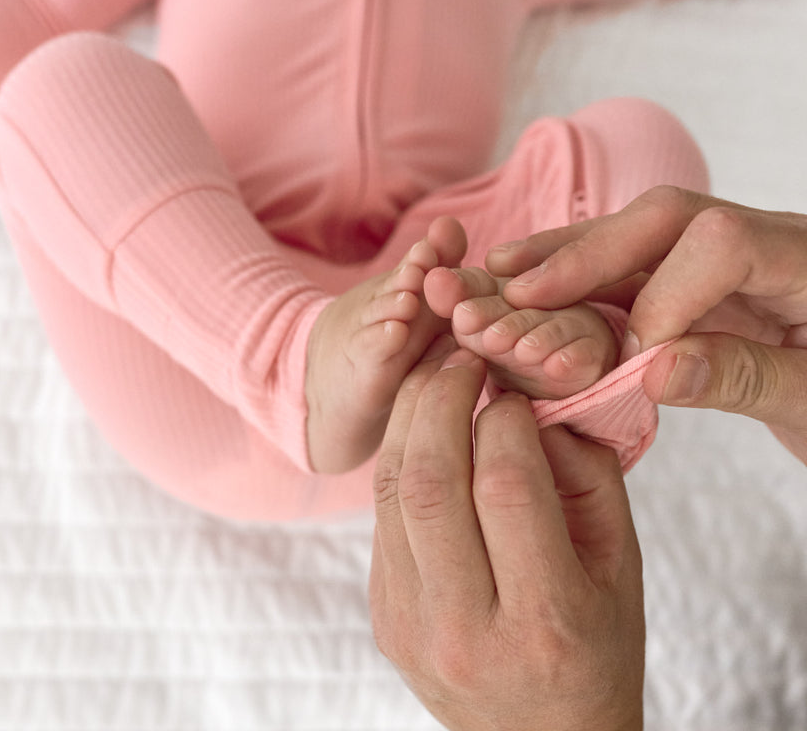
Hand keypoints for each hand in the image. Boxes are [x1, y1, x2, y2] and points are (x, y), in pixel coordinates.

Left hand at [370, 343, 644, 730]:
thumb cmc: (595, 646)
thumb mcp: (621, 567)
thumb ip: (589, 478)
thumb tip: (533, 404)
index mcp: (545, 619)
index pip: (507, 487)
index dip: (505, 418)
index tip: (512, 391)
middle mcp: (465, 627)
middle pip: (431, 482)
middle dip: (440, 398)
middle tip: (460, 356)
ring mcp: (410, 624)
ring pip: (391, 491)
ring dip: (409, 418)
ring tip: (434, 377)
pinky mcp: (382, 613)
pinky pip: (381, 516)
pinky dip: (400, 459)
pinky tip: (421, 429)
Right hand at [486, 186, 806, 463]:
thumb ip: (746, 379)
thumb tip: (652, 370)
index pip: (720, 243)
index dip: (668, 296)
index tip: (639, 361)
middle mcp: (762, 239)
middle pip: (665, 217)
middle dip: (588, 251)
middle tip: (520, 287)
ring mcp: (725, 255)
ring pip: (636, 234)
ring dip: (565, 255)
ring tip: (500, 272)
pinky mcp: (696, 279)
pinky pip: (631, 266)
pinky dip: (579, 277)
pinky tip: (529, 284)